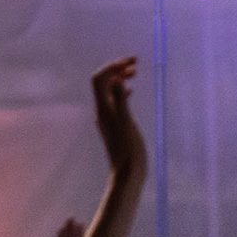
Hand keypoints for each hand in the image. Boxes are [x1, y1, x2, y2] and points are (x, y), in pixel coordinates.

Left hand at [91, 56, 147, 179]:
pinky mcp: (114, 125)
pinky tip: (131, 91)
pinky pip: (115, 101)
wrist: (127, 175)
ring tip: (135, 72)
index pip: (100, 78)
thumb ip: (120, 100)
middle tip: (135, 62)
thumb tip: (116, 79)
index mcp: (103, 108)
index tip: (131, 61)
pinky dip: (122, 91)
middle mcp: (102, 111)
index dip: (113, 66)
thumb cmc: (129, 151)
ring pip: (109, 90)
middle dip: (116, 69)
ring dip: (120, 78)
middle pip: (103, 82)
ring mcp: (107, 118)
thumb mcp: (126, 123)